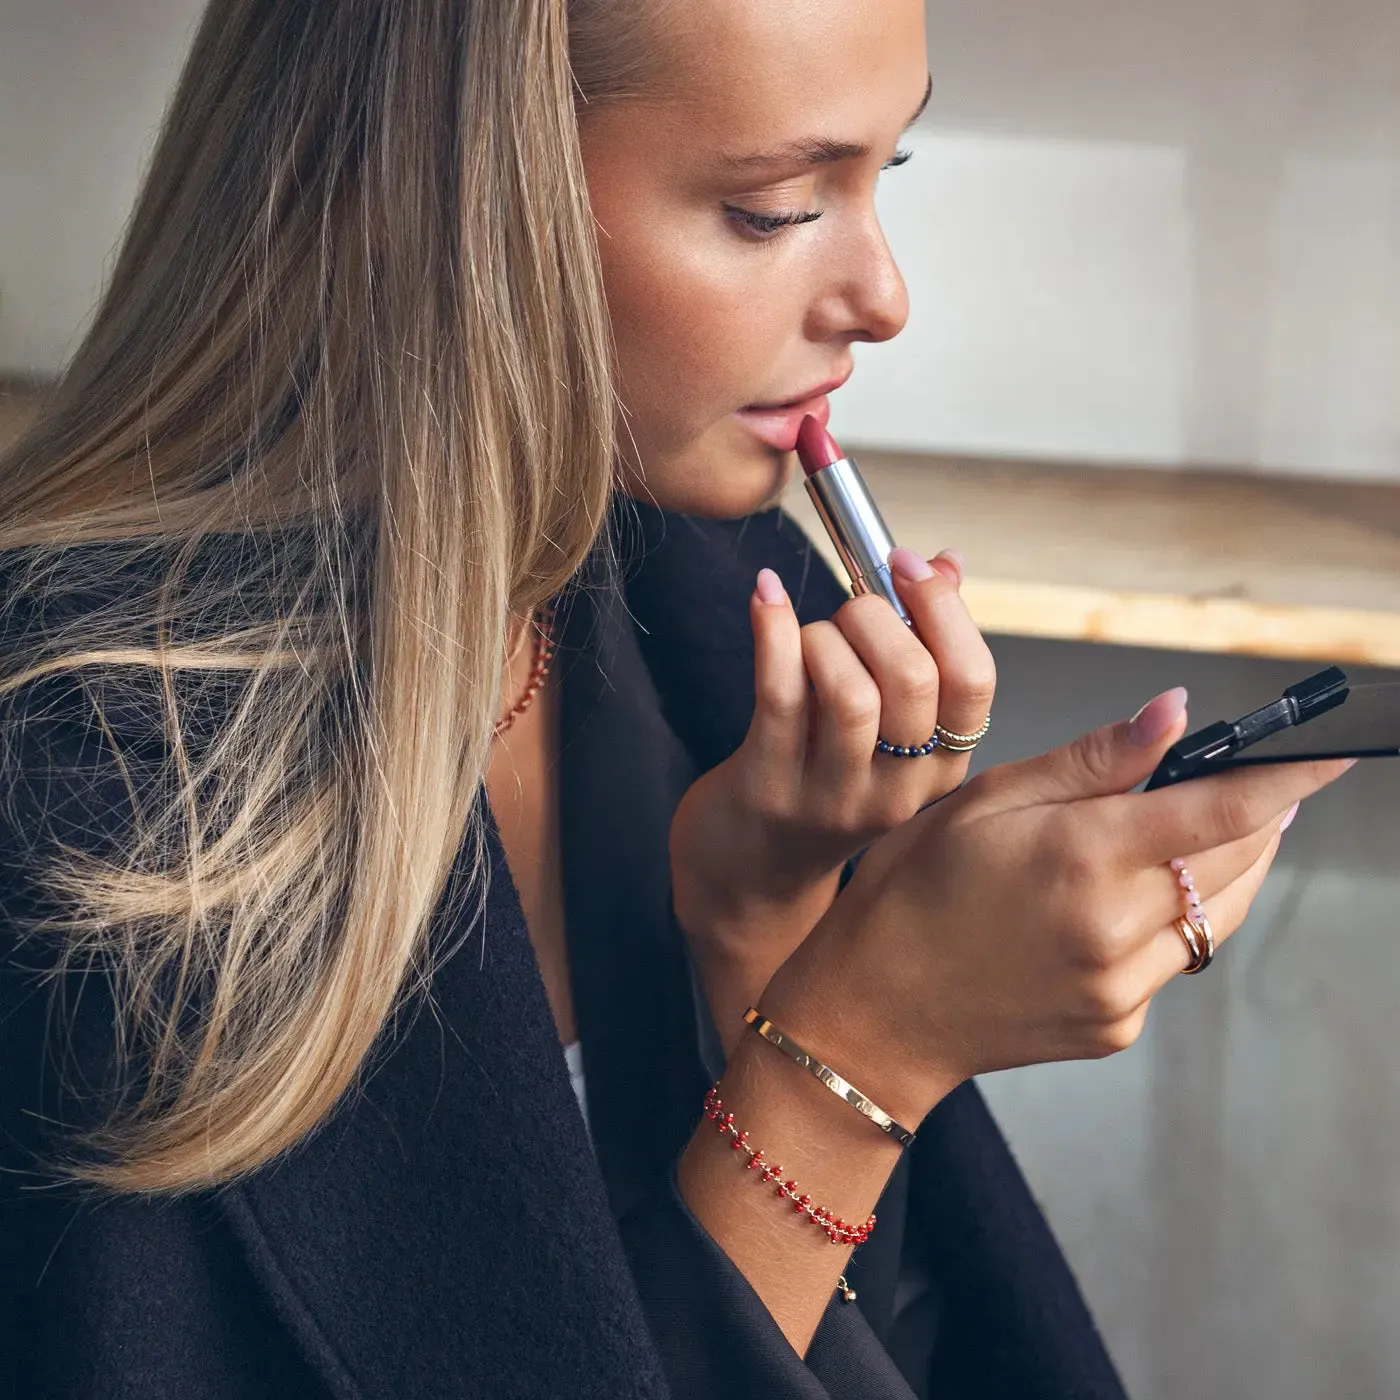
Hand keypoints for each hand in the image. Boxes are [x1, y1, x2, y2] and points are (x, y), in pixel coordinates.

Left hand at [670, 546, 995, 1052]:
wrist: (750, 873)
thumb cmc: (819, 780)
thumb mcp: (886, 731)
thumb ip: (920, 645)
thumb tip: (944, 563)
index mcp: (942, 766)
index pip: (973, 682)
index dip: (944, 609)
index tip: (906, 564)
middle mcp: (898, 788)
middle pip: (913, 681)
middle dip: (876, 615)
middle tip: (847, 606)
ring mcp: (833, 795)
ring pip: (849, 692)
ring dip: (823, 635)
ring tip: (808, 632)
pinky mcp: (769, 788)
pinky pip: (778, 695)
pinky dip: (773, 630)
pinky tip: (766, 597)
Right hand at [759, 687, 1357, 1124]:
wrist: (874, 1011)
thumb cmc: (912, 892)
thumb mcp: (984, 802)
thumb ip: (1089, 762)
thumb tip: (1173, 714)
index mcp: (1080, 858)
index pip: (1221, 810)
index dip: (1286, 778)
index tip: (1328, 757)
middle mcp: (1113, 929)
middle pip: (1233, 861)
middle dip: (1260, 819)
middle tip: (1260, 785)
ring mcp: (1119, 988)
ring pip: (1216, 916)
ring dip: (1227, 869)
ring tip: (1208, 835)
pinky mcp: (1116, 1026)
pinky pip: (1173, 963)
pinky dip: (1170, 924)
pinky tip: (1125, 904)